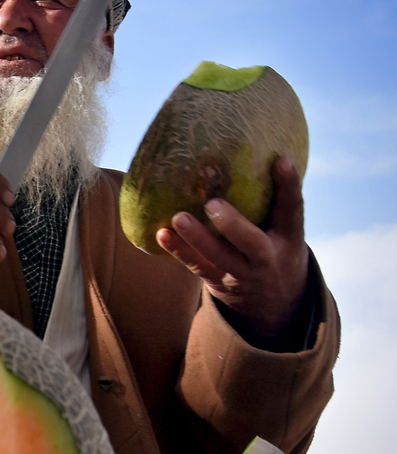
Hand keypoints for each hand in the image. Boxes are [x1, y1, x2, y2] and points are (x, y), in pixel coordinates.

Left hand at [156, 157, 308, 341]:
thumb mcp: (284, 229)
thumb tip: (256, 150)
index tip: (281, 161)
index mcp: (289, 238)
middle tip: (212, 203)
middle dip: (233, 225)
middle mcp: (267, 258)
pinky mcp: (217, 281)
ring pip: (219, 258)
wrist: (273, 303)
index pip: (293, 211)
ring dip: (196, 239)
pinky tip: (160, 233)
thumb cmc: (274, 246)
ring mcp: (241, 273)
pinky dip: (178, 250)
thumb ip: (273, 199)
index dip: (289, 187)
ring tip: (177, 218)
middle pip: (252, 243)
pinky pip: (196, 266)